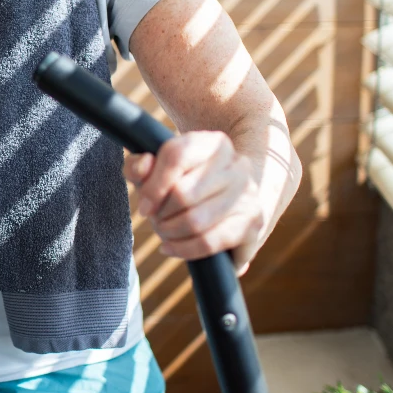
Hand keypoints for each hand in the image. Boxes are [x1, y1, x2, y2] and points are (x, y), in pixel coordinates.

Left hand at [124, 131, 264, 275]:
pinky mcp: (253, 223)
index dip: (153, 185)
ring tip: (164, 232)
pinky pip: (210, 242)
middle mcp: (237, 164)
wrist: (229, 202)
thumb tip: (144, 166)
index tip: (144, 206)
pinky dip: (183, 249)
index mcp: (212, 143)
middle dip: (161, 214)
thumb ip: (139, 165)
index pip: (176, 155)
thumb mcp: (157, 172)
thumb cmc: (184, 185)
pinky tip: (171, 247)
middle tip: (156, 220)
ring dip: (169, 232)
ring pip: (196, 221)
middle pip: (183, 193)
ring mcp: (248, 194)